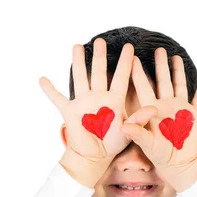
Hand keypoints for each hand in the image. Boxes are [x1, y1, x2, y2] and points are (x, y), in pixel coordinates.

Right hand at [39, 37, 157, 162]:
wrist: (95, 156)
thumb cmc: (114, 143)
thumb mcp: (129, 131)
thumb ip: (139, 119)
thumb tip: (153, 109)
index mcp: (114, 100)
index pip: (121, 77)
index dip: (125, 63)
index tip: (129, 47)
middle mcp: (98, 97)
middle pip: (99, 72)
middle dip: (100, 56)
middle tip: (100, 40)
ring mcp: (83, 102)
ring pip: (81, 78)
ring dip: (78, 63)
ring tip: (77, 46)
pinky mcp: (70, 111)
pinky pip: (57, 98)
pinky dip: (49, 90)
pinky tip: (42, 79)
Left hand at [120, 47, 196, 189]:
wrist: (178, 163)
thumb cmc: (159, 155)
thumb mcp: (147, 143)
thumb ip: (137, 133)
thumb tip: (124, 125)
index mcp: (151, 109)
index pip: (143, 87)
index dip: (138, 73)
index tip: (132, 58)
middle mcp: (165, 105)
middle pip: (162, 80)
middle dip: (160, 65)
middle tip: (158, 49)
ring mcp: (180, 108)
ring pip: (179, 84)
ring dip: (178, 71)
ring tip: (176, 57)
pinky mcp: (194, 114)